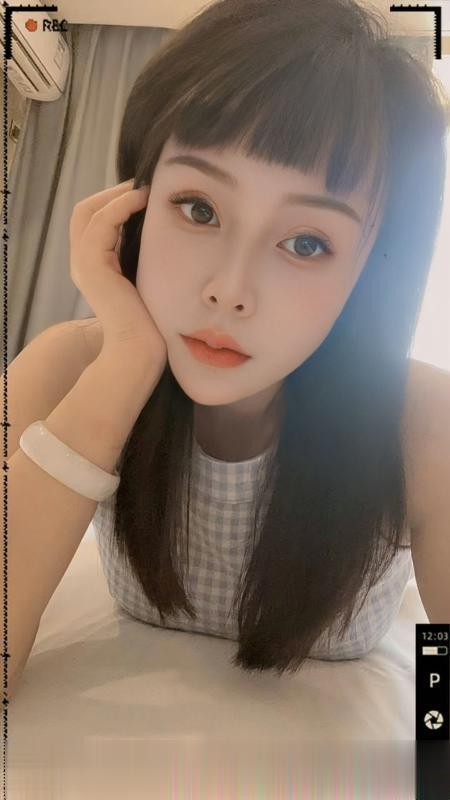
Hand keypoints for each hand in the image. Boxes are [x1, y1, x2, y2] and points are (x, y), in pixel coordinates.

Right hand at [69, 179, 167, 378]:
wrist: (140, 347)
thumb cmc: (150, 319)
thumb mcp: (144, 277)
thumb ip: (141, 254)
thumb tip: (160, 227)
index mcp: (92, 266)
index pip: (92, 220)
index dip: (113, 200)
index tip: (143, 191)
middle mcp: (81, 263)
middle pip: (83, 210)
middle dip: (112, 192)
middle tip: (141, 183)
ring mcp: (82, 264)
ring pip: (89, 211)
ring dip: (118, 194)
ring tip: (146, 189)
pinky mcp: (91, 265)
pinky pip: (102, 222)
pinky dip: (121, 206)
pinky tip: (143, 201)